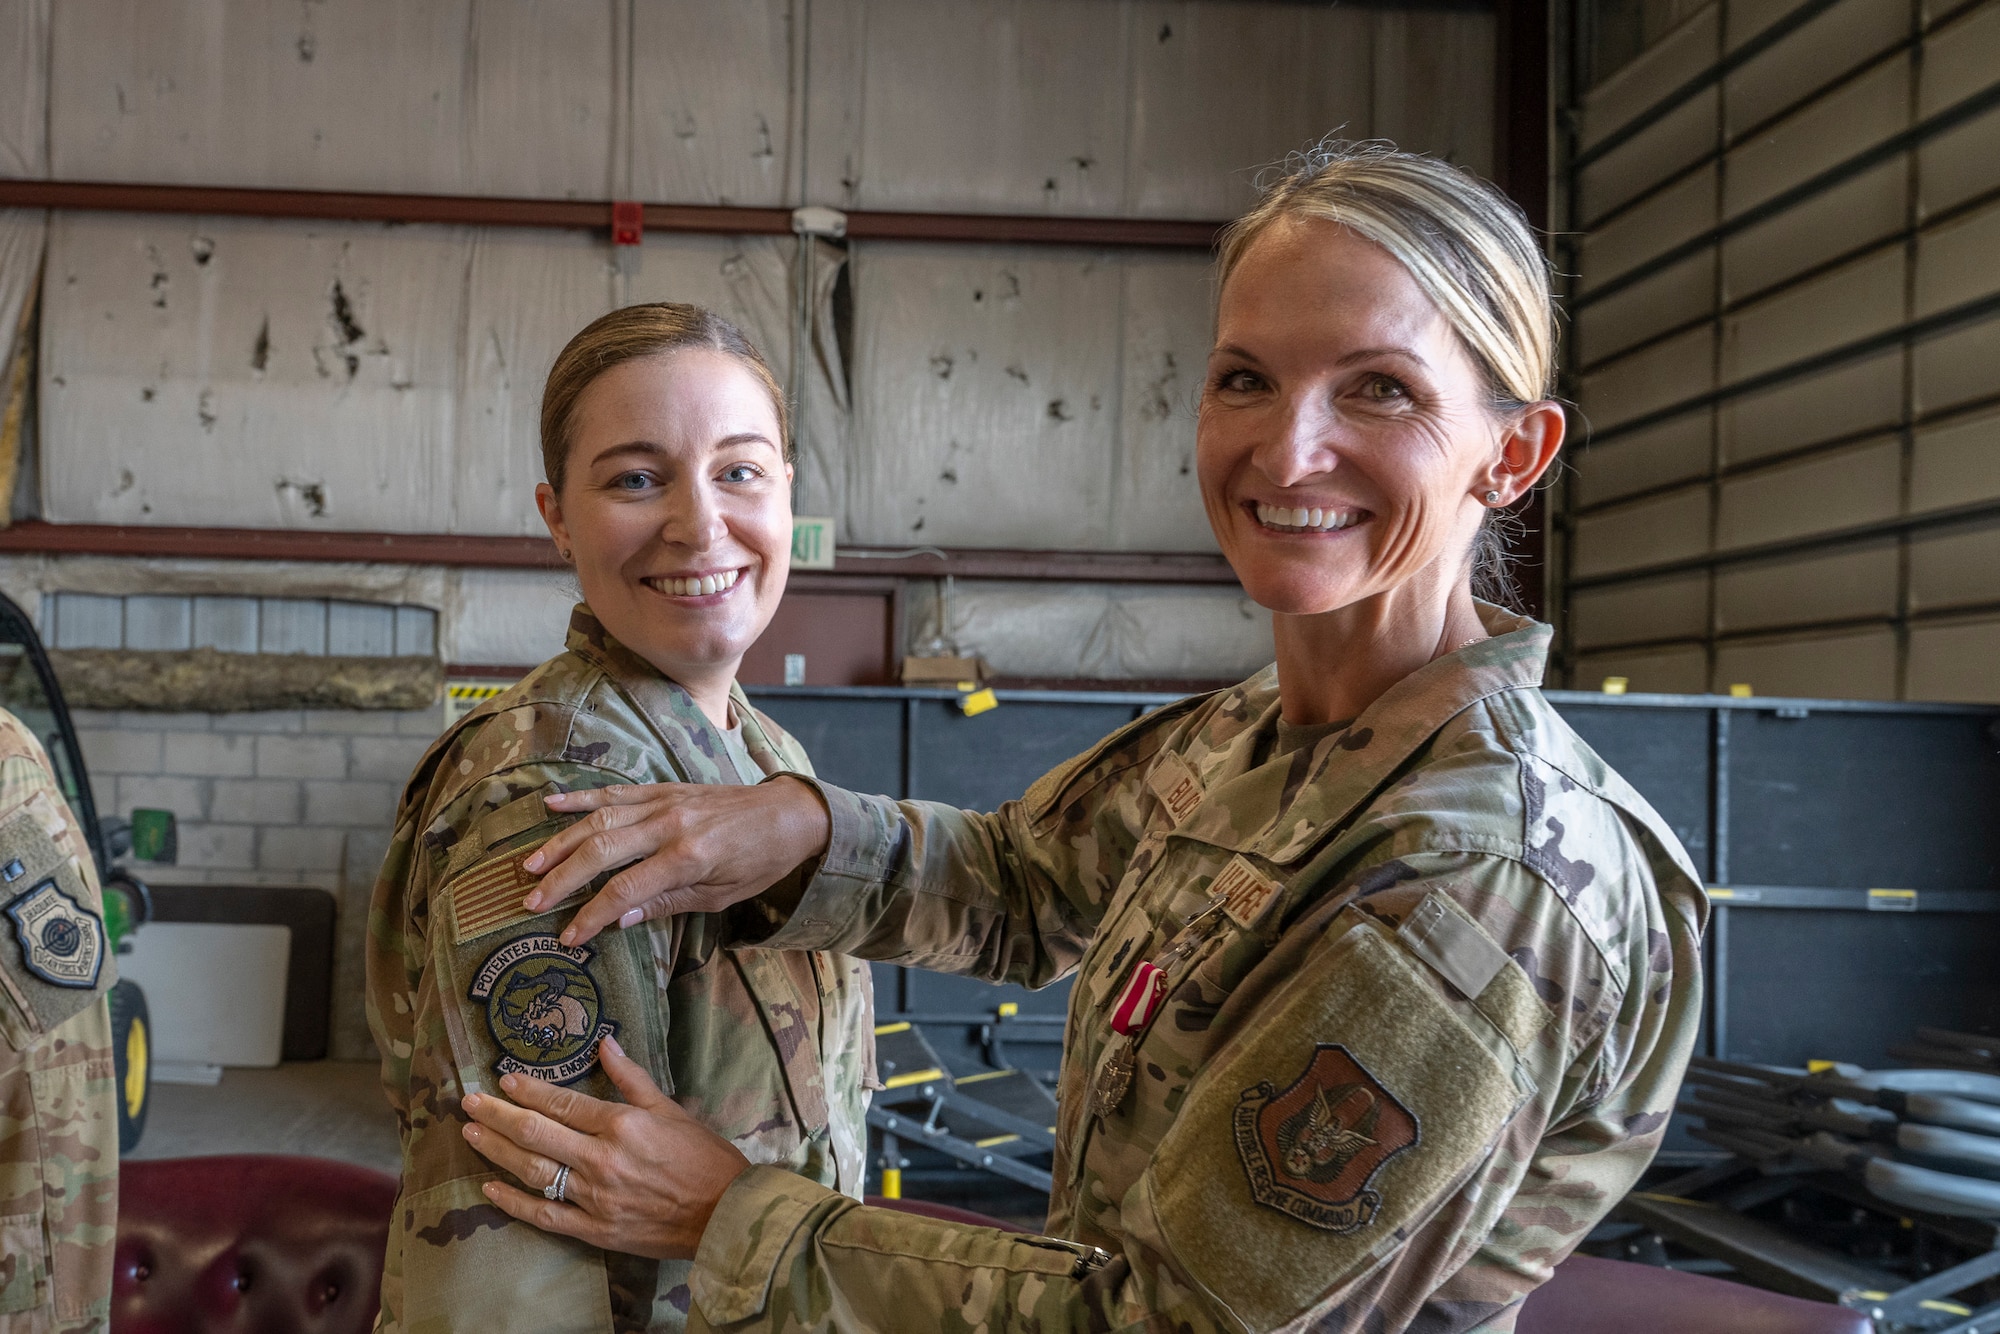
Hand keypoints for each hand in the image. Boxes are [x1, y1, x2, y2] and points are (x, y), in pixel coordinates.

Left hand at [461, 1036, 750, 1260]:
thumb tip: (604, 1043)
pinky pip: (545, 1215)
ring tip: (470, 1134)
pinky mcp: (595, 1229)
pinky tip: (490, 1187)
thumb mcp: (671, 1109)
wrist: (725, 1214)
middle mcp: (601, 1159)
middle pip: (536, 1133)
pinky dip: (514, 1202)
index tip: (503, 1079)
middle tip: (468, 1102)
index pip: (562, 1102)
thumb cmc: (704, 1158)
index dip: (528, 1089)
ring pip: (533, 1171)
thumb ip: (632, 1078)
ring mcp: (594, 1197)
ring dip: (497, 1151)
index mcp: (622, 1125)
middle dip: (497, 1116)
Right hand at [521, 775, 831, 946]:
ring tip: (530, 865)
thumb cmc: (758, 861)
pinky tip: (551, 805)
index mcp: (688, 856)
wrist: (787, 814)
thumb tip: (616, 920)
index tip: (569, 936)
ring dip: (561, 841)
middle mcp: (670, 824)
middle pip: (602, 850)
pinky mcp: (663, 788)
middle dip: (563, 878)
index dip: (592, 915)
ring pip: (600, 818)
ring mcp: (664, 801)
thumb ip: (666, 904)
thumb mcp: (720, 896)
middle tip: (532, 902)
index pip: (626, 889)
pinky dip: (581, 798)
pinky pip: (615, 792)